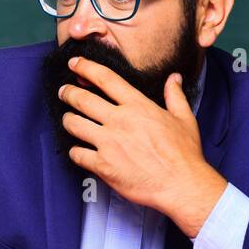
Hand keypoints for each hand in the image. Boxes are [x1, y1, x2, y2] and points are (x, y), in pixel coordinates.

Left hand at [59, 56, 227, 238]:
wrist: (181, 185)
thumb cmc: (184, 154)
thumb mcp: (184, 119)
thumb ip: (175, 96)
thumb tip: (173, 78)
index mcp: (138, 106)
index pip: (106, 79)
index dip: (86, 67)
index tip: (75, 63)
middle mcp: (119, 121)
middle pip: (82, 99)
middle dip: (68, 93)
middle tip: (63, 92)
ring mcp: (109, 143)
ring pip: (74, 124)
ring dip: (68, 120)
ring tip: (69, 120)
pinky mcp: (103, 165)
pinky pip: (77, 154)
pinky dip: (74, 151)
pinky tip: (78, 151)